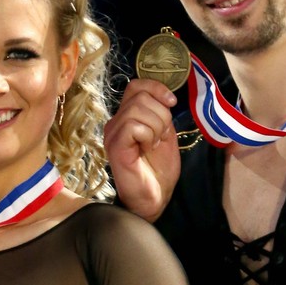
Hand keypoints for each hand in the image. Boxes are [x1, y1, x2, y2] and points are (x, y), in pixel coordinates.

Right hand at [103, 78, 181, 221]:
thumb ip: (161, 114)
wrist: (155, 198)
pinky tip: (146, 150)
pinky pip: (134, 126)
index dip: (156, 88)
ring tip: (153, 146)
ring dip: (156, 127)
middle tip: (160, 138)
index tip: (171, 103)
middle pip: (141, 96)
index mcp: (127, 117)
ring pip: (138, 109)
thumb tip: (166, 96)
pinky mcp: (115, 146)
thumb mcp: (165, 135)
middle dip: (161, 115)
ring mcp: (113, 133)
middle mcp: (116, 122)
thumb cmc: (158, 170)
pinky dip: (147, 136)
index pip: (136, 85)